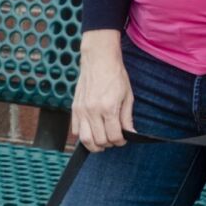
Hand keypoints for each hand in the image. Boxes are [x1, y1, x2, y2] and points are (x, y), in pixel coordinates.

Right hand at [71, 30, 133, 150]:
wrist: (99, 60)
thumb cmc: (115, 75)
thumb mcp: (127, 96)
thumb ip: (127, 117)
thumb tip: (130, 133)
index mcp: (108, 108)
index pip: (114, 136)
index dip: (121, 141)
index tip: (123, 138)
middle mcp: (93, 111)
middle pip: (100, 141)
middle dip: (109, 144)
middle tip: (114, 139)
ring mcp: (82, 110)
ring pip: (85, 139)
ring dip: (94, 145)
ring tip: (101, 142)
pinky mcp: (75, 108)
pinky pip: (75, 130)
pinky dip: (83, 136)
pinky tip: (91, 131)